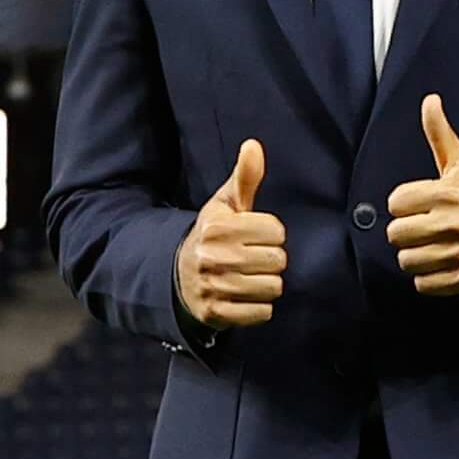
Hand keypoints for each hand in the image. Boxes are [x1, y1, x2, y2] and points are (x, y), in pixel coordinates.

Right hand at [176, 139, 286, 329]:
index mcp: (216, 226)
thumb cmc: (214, 235)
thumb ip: (244, 176)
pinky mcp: (216, 313)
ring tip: (250, 276)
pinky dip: (259, 307)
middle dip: (271, 259)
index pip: (276, 231)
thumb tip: (254, 145)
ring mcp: (213, 287)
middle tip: (254, 257)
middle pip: (277, 260)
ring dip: (267, 283)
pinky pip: (262, 313)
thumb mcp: (226, 204)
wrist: (181, 276)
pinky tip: (245, 296)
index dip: (271, 232)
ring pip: (273, 287)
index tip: (256, 234)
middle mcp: (212, 257)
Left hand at [389, 96, 458, 296]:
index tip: (416, 204)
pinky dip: (427, 278)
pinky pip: (425, 284)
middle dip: (404, 232)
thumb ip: (440, 134)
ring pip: (408, 261)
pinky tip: (440, 264)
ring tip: (429, 247)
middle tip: (420, 228)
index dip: (402, 204)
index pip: (397, 202)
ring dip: (413, 257)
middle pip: (398, 234)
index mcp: (453, 192)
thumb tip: (430, 100)